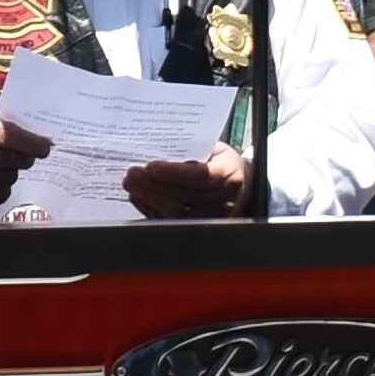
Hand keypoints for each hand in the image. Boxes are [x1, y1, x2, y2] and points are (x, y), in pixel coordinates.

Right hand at [0, 113, 50, 215]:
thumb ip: (1, 125)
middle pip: (15, 160)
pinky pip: (1, 194)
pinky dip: (0, 188)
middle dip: (24, 158)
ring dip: (10, 173)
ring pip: (10, 178)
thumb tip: (38, 136)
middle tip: (23, 156)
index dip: (33, 143)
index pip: (11, 135)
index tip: (45, 146)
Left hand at [125, 143, 248, 219]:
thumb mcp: (213, 148)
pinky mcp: (202, 227)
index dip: (174, 172)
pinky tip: (139, 198)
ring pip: (178, 211)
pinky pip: (173, 221)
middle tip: (132, 174)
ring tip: (131, 185)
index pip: (201, 176)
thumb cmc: (221, 161)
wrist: (242, 183)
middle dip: (154, 185)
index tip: (151, 167)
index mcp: (230, 174)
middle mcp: (226, 199)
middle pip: (186, 196)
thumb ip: (191, 149)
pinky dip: (152, 210)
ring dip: (150, 198)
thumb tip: (156, 148)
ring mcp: (215, 217)